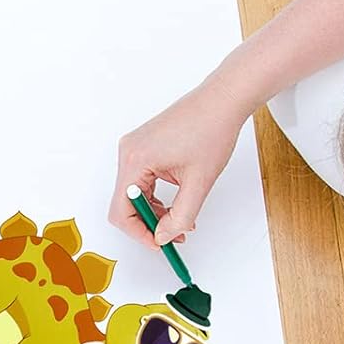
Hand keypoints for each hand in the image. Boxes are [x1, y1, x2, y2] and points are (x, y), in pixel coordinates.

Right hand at [111, 80, 250, 247]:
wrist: (222, 100)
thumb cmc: (212, 130)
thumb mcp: (198, 183)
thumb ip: (179, 217)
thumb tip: (163, 236)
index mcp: (135, 160)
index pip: (121, 211)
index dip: (139, 233)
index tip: (159, 243)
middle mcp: (128, 152)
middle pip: (126, 203)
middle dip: (150, 222)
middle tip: (174, 233)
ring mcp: (134, 147)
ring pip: (135, 193)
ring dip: (155, 210)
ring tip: (182, 216)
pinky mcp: (144, 146)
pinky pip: (142, 180)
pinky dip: (157, 195)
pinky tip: (177, 199)